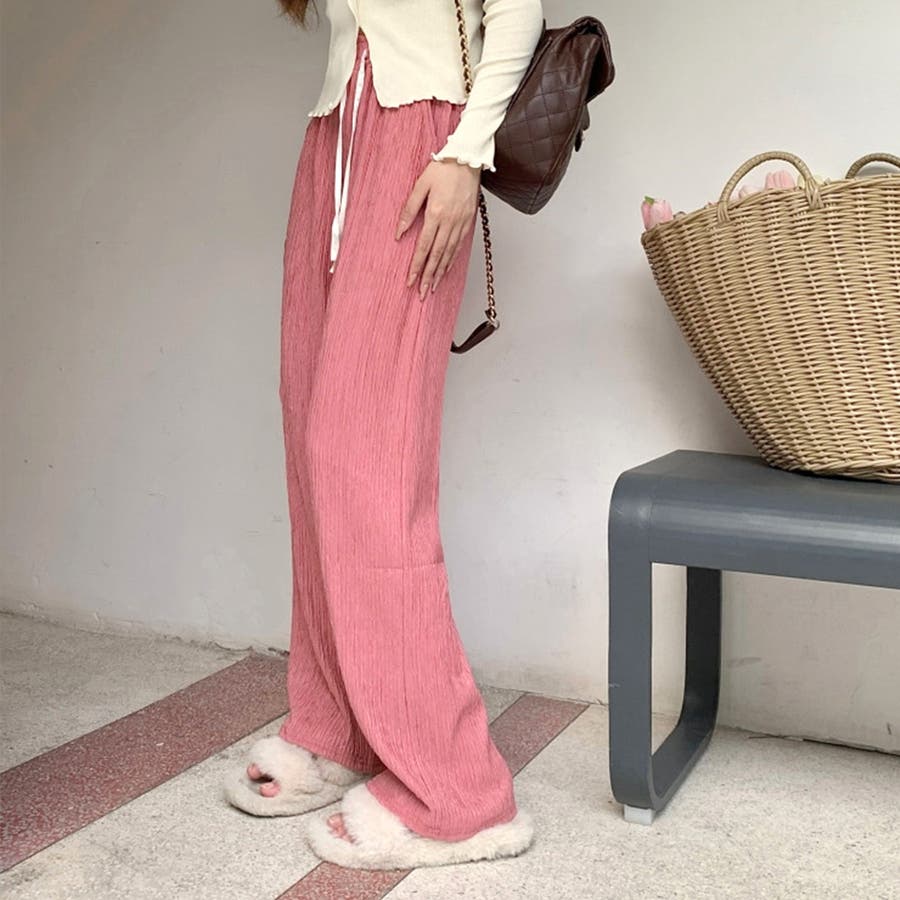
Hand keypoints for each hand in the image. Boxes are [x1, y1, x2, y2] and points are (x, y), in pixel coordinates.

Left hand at [395, 159, 480, 298]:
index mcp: (436, 213)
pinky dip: (452, 260)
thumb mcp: (420, 185)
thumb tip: (399, 232)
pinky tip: (446, 269)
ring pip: (449, 254)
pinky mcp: (468, 222)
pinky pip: (459, 246)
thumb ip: (409, 210)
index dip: (417, 266)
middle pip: (437, 256)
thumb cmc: (443, 168)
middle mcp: (450, 222)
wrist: (467, 158)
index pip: (424, 247)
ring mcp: (460, 223)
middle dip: (428, 276)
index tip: (411, 280)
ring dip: (440, 273)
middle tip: (422, 293)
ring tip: (433, 286)